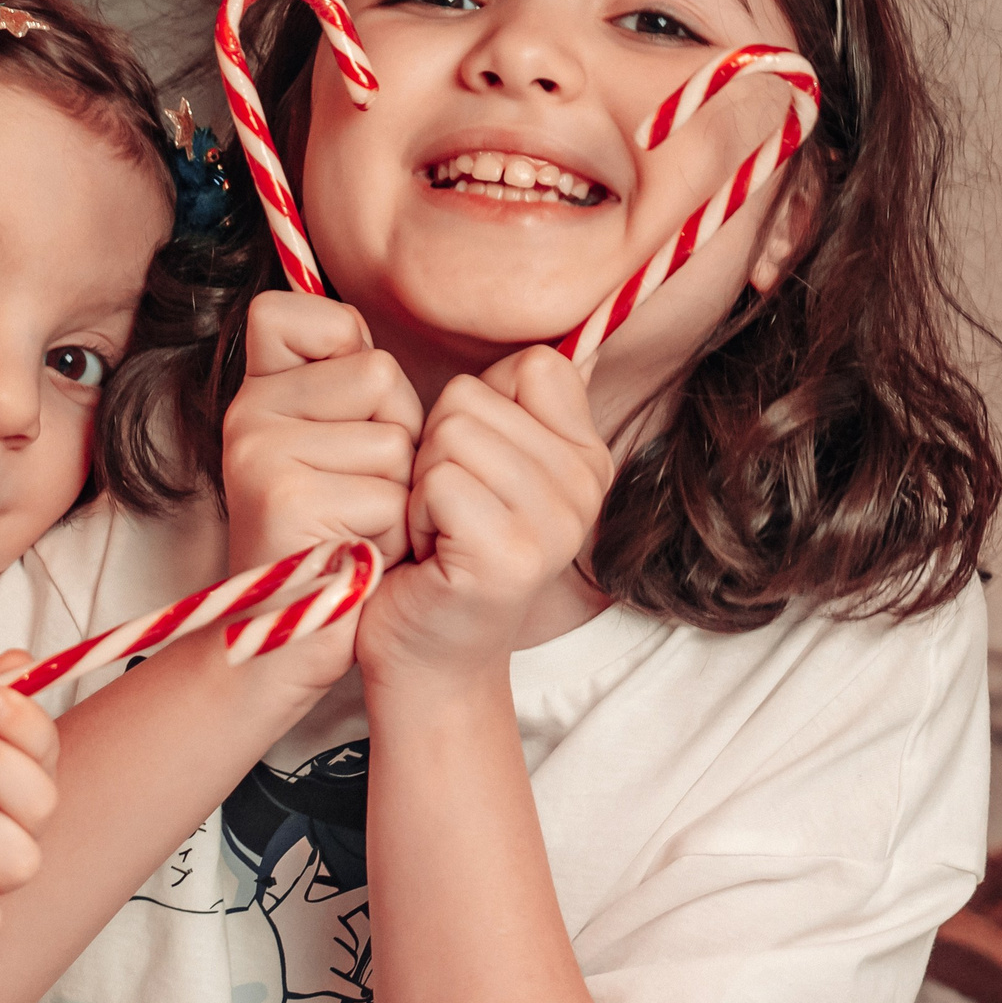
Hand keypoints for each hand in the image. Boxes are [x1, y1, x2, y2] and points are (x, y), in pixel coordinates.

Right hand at [223, 290, 423, 573]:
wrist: (285, 641)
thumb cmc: (331, 542)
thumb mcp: (335, 451)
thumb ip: (350, 390)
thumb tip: (384, 343)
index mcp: (257, 393)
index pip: (300, 312)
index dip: (345, 347)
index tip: (345, 411)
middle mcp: (247, 413)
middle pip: (380, 376)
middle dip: (398, 440)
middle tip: (356, 494)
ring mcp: (260, 452)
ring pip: (395, 440)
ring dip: (399, 497)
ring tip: (356, 529)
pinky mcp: (285, 497)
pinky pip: (390, 495)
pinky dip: (390, 536)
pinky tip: (354, 556)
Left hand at [358, 346, 611, 684]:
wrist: (427, 655)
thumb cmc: (440, 548)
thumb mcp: (486, 466)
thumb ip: (506, 407)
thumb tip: (527, 347)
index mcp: (587, 457)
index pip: (532, 364)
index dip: (475, 406)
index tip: (472, 467)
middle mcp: (586, 487)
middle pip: (471, 398)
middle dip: (434, 449)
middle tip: (446, 510)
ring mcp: (555, 523)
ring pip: (451, 434)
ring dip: (421, 482)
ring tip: (438, 529)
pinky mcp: (511, 555)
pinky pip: (437, 481)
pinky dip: (414, 514)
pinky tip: (429, 551)